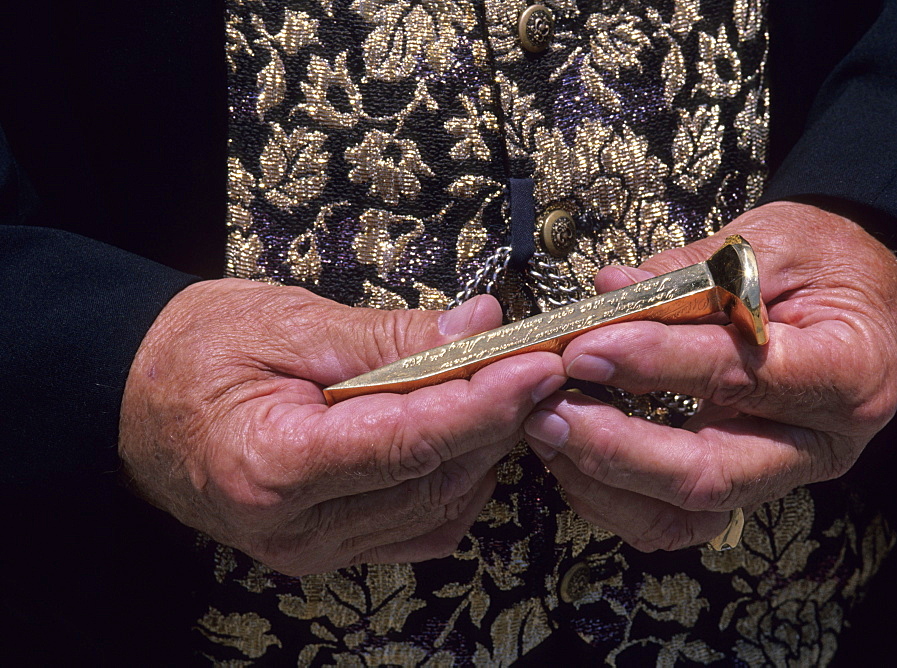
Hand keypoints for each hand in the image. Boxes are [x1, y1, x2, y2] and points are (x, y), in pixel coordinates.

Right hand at [120, 280, 563, 574]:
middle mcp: (297, 528)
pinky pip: (420, 525)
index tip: (539, 363)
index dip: (485, 401)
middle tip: (539, 361)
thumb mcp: (285, 323)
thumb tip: (478, 325)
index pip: (408, 441)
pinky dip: (457, 478)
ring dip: (483, 447)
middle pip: (432, 477)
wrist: (134, 399)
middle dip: (497, 418)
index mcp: (272, 467)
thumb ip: (387, 335)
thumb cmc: (194, 352)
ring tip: (508, 386)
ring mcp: (315, 548)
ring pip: (437, 506)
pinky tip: (467, 432)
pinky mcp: (331, 545)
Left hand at [524, 201, 896, 550]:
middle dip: (616, 449)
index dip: (655, 362)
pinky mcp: (745, 485)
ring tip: (548, 430)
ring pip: (685, 515)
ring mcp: (782, 474)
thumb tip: (609, 292)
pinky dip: (616, 496)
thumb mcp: (767, 243)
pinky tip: (573, 454)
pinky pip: (674, 517)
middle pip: (709, 476)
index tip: (586, 346)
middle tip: (548, 411)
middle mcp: (821, 443)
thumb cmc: (820, 262)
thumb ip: (690, 274)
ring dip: (605, 483)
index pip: (740, 376)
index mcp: (847, 371)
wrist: (861, 292)